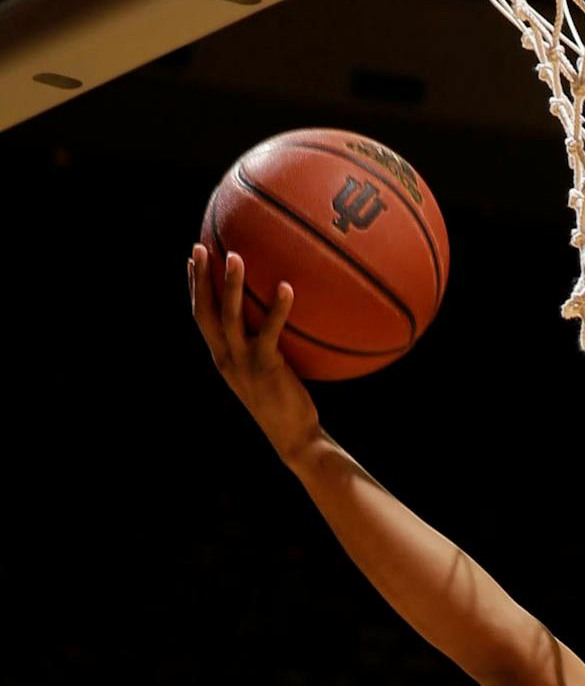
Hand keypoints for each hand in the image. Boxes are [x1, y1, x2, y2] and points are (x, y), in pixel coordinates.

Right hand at [189, 243, 320, 460]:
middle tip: (199, 247)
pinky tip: (286, 287)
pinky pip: (270, 332)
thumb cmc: (287, 406)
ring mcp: (244, 363)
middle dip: (199, 279)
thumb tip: (278, 325)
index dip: (193, 289)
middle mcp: (226, 359)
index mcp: (223, 358)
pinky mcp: (266, 368)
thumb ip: (264, 350)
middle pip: (204, 312)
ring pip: (230, 317)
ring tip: (235, 255)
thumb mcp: (267, 375)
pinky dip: (277, 309)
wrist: (294, 438)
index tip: (190, 260)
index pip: (201, 318)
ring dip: (230, 286)